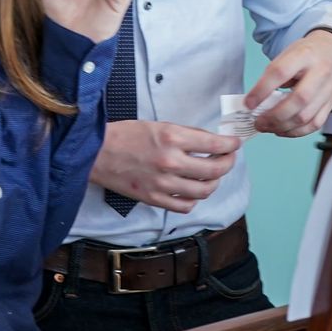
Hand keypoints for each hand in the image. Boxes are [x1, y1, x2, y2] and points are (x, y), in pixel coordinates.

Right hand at [90, 120, 239, 211]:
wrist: (96, 154)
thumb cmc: (125, 136)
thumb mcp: (159, 125)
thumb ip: (186, 134)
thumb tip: (211, 141)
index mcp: (172, 138)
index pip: (215, 145)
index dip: (230, 145)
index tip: (235, 144)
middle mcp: (171, 162)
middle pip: (214, 170)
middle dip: (228, 164)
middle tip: (228, 159)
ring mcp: (163, 184)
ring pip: (204, 191)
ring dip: (214, 183)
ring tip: (212, 176)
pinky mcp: (155, 199)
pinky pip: (185, 206)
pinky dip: (194, 199)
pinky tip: (192, 190)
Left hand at [245, 31, 331, 136]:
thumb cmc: (307, 54)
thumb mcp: (289, 53)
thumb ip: (274, 73)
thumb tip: (256, 99)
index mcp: (305, 55)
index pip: (280, 72)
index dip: (262, 90)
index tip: (248, 103)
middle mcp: (320, 72)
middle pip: (298, 100)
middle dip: (274, 116)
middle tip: (258, 122)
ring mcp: (328, 90)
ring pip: (306, 116)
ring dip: (282, 127)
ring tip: (267, 127)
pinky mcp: (331, 104)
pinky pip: (314, 124)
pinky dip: (296, 132)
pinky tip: (282, 130)